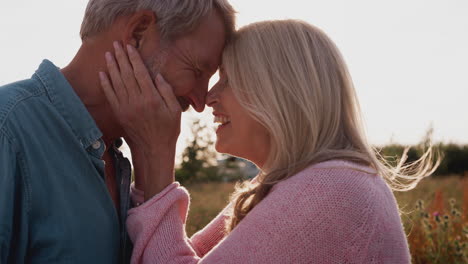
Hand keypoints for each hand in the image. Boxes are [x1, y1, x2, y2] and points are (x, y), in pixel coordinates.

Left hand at [99, 41, 180, 197]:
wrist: (153, 149)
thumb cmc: (168, 130)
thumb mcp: (175, 110)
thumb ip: (167, 92)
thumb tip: (157, 76)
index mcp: (152, 98)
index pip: (140, 73)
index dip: (134, 58)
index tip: (130, 46)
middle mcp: (137, 101)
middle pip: (126, 74)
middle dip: (121, 58)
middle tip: (116, 44)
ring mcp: (126, 108)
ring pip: (116, 83)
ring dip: (111, 67)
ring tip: (108, 54)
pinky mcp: (119, 114)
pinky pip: (110, 96)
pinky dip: (105, 84)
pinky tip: (102, 74)